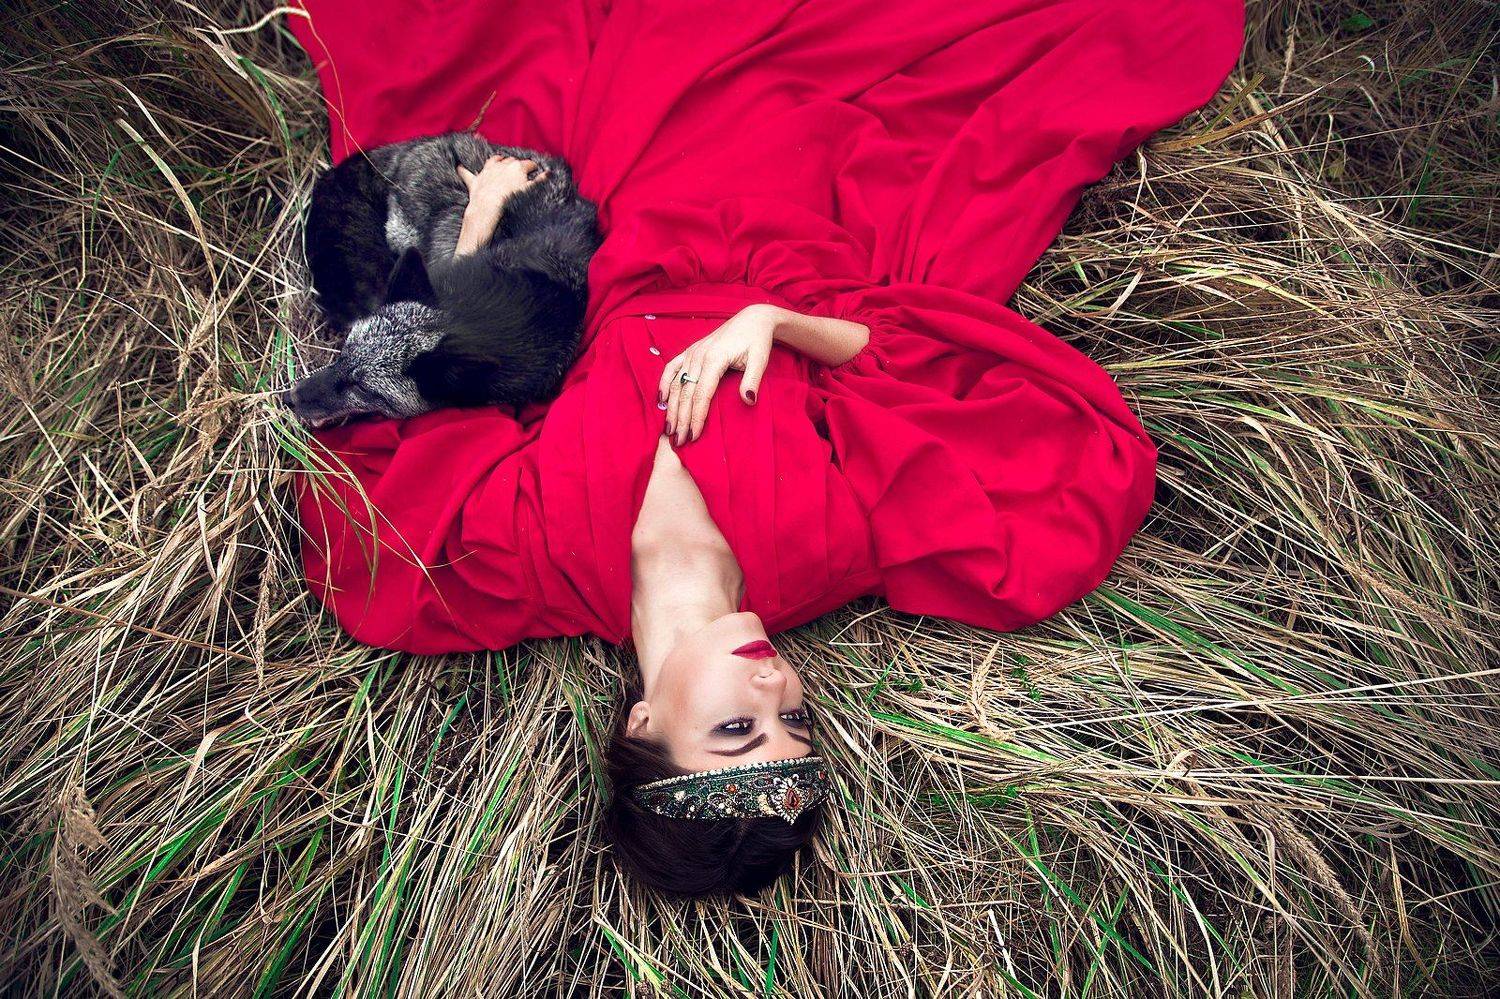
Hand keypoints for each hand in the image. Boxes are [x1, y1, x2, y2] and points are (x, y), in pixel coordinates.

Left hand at [456, 154, 545, 209]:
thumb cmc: (510, 199)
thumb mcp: (529, 190)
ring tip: (500, 163)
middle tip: (520, 172)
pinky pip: (466, 173)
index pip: (529, 164)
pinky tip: (459, 166)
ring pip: (493, 161)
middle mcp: (502, 165)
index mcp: (517, 167)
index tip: (535, 171)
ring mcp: (488, 171)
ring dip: (497, 161)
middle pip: (511, 161)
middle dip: (516, 164)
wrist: (489, 206)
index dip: (533, 168)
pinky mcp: (476, 180)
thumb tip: (548, 173)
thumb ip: (539, 181)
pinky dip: (463, 170)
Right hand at [658, 304, 778, 445]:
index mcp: (715, 359)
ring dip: (671, 408)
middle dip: (681, 419)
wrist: (753, 318)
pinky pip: (672, 368)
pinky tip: (660, 401)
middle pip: (685, 393)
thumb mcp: (760, 359)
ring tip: (669, 430)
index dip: (697, 417)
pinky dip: (664, 384)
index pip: (702, 394)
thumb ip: (752, 380)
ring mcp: (692, 353)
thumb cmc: (757, 340)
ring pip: (676, 384)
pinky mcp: (691, 351)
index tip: (694, 436)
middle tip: (679, 442)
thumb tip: (748, 401)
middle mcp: (698, 356)